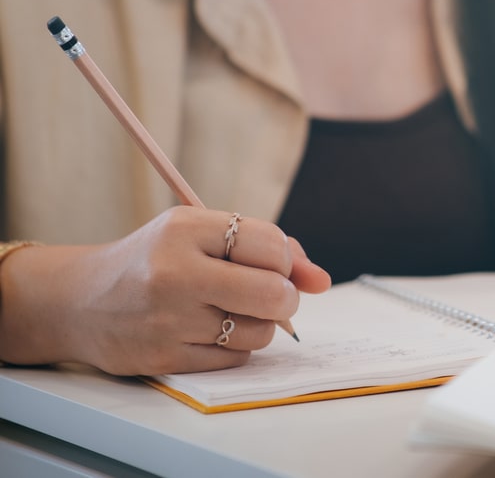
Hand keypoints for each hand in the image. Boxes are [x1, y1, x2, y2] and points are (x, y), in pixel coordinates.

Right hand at [0, 207, 330, 374]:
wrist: (80, 301)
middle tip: (272, 295)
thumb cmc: (157, 260)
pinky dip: (235, 348)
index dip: (285, 259)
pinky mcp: (164, 359)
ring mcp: (168, 319)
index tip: (272, 265)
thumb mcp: (203, 234)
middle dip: (285, 298)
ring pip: (258, 332)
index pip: (271, 244)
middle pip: (272, 293)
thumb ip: (270, 248)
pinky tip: (209, 332)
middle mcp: (174, 272)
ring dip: (259, 325)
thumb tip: (321, 280)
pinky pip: (236, 359)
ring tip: (231, 311)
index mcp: (185, 228)